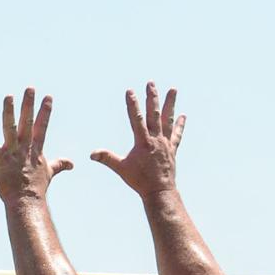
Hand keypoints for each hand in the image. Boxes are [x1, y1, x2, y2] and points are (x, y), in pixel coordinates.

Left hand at [0, 88, 73, 201]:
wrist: (27, 203)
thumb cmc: (36, 188)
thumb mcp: (50, 173)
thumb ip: (60, 164)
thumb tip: (72, 164)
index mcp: (36, 149)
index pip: (43, 126)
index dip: (45, 111)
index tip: (48, 96)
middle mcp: (25, 148)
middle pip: (27, 122)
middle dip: (28, 105)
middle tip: (29, 88)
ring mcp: (12, 153)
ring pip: (10, 129)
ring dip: (9, 112)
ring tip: (8, 96)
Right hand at [91, 82, 184, 196]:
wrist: (159, 191)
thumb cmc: (139, 180)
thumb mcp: (121, 168)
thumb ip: (107, 158)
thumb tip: (92, 154)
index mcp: (143, 142)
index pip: (136, 119)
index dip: (132, 104)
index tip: (130, 91)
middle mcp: (156, 139)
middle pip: (154, 114)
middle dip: (152, 97)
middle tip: (151, 83)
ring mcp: (165, 143)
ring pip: (168, 119)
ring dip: (170, 104)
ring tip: (173, 89)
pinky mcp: (172, 149)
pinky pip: (177, 134)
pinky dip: (179, 125)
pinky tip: (182, 115)